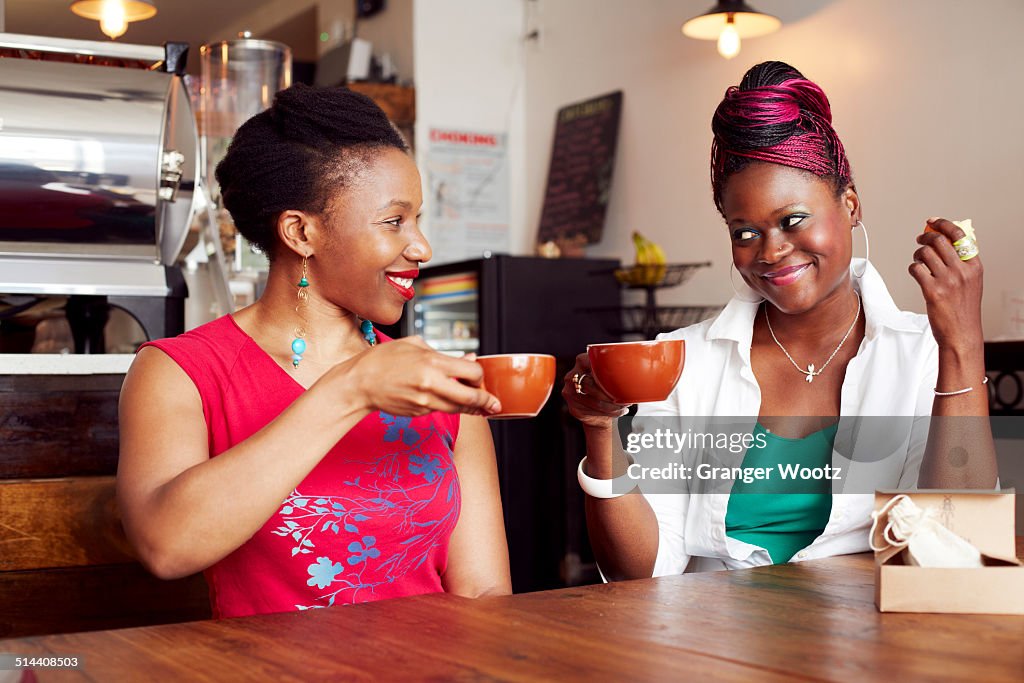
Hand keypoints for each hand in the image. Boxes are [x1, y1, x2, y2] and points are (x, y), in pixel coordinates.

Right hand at [336, 336, 501, 416]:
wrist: (359, 384)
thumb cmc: (383, 360)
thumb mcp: (413, 344)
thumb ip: (442, 353)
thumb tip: (467, 359)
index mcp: (432, 362)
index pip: (471, 372)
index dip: (479, 376)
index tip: (479, 377)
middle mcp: (431, 384)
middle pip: (471, 397)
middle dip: (486, 401)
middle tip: (494, 404)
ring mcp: (425, 401)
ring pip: (458, 408)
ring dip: (471, 407)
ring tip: (481, 406)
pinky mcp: (418, 412)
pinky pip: (440, 409)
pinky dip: (447, 406)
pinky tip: (447, 400)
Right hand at [561, 353, 630, 430]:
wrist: (600, 409)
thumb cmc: (609, 388)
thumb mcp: (612, 374)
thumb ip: (618, 368)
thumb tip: (641, 366)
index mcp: (582, 361)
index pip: (588, 361)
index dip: (602, 372)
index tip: (616, 380)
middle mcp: (573, 375)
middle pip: (591, 384)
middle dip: (609, 393)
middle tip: (625, 398)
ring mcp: (570, 392)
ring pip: (592, 400)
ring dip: (611, 405)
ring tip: (624, 407)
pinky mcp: (573, 407)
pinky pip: (591, 411)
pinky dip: (607, 413)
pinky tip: (617, 412)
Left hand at [909, 217, 983, 351]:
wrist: (961, 333)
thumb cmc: (964, 308)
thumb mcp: (971, 282)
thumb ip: (962, 263)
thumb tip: (946, 242)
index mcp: (974, 266)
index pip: (960, 235)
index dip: (943, 224)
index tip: (932, 221)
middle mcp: (962, 271)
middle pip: (939, 241)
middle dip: (924, 237)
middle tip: (919, 240)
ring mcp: (948, 281)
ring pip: (925, 253)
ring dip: (917, 253)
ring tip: (918, 260)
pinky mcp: (932, 291)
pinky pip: (916, 269)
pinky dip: (913, 268)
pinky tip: (916, 273)